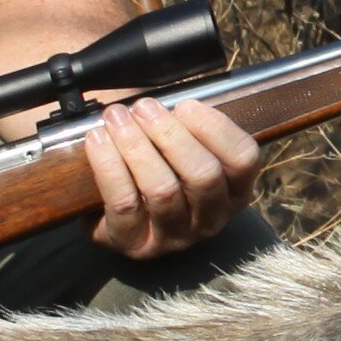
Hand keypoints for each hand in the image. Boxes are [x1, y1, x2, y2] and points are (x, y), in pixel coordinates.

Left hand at [81, 93, 262, 261]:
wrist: (109, 207)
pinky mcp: (135, 244)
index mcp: (233, 190)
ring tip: (116, 119)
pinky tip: (97, 141)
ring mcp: (174, 237)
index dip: (215, 127)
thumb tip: (171, 96)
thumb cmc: (153, 163)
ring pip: (163, 189)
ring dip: (137, 146)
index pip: (243, 158)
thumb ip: (187, 121)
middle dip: (170, 134)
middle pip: (203, 174)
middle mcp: (211, 218)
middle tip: (143, 108)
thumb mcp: (180, 143)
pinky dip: (109, 165)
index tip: (184, 104)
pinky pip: (124, 203)